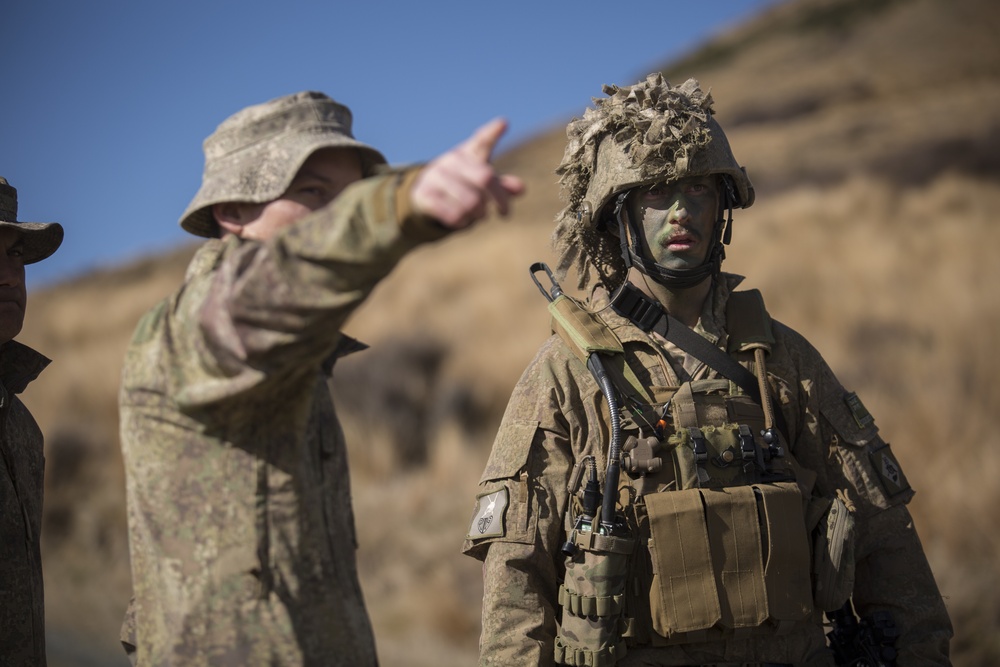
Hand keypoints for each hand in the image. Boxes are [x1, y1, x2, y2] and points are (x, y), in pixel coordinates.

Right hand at [410, 118, 524, 228]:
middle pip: (485, 178)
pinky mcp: (425, 195)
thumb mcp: (481, 183)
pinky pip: (452, 214)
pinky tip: (463, 221)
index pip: (482, 141)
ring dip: (480, 214)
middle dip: (499, 199)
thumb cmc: (461, 185)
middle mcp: (452, 160)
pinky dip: (463, 221)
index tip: (503, 124)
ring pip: (470, 201)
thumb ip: (501, 185)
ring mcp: (436, 177)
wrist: (424, 196)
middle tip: (505, 212)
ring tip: (480, 216)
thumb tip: (521, 189)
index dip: (492, 132)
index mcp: (468, 153)